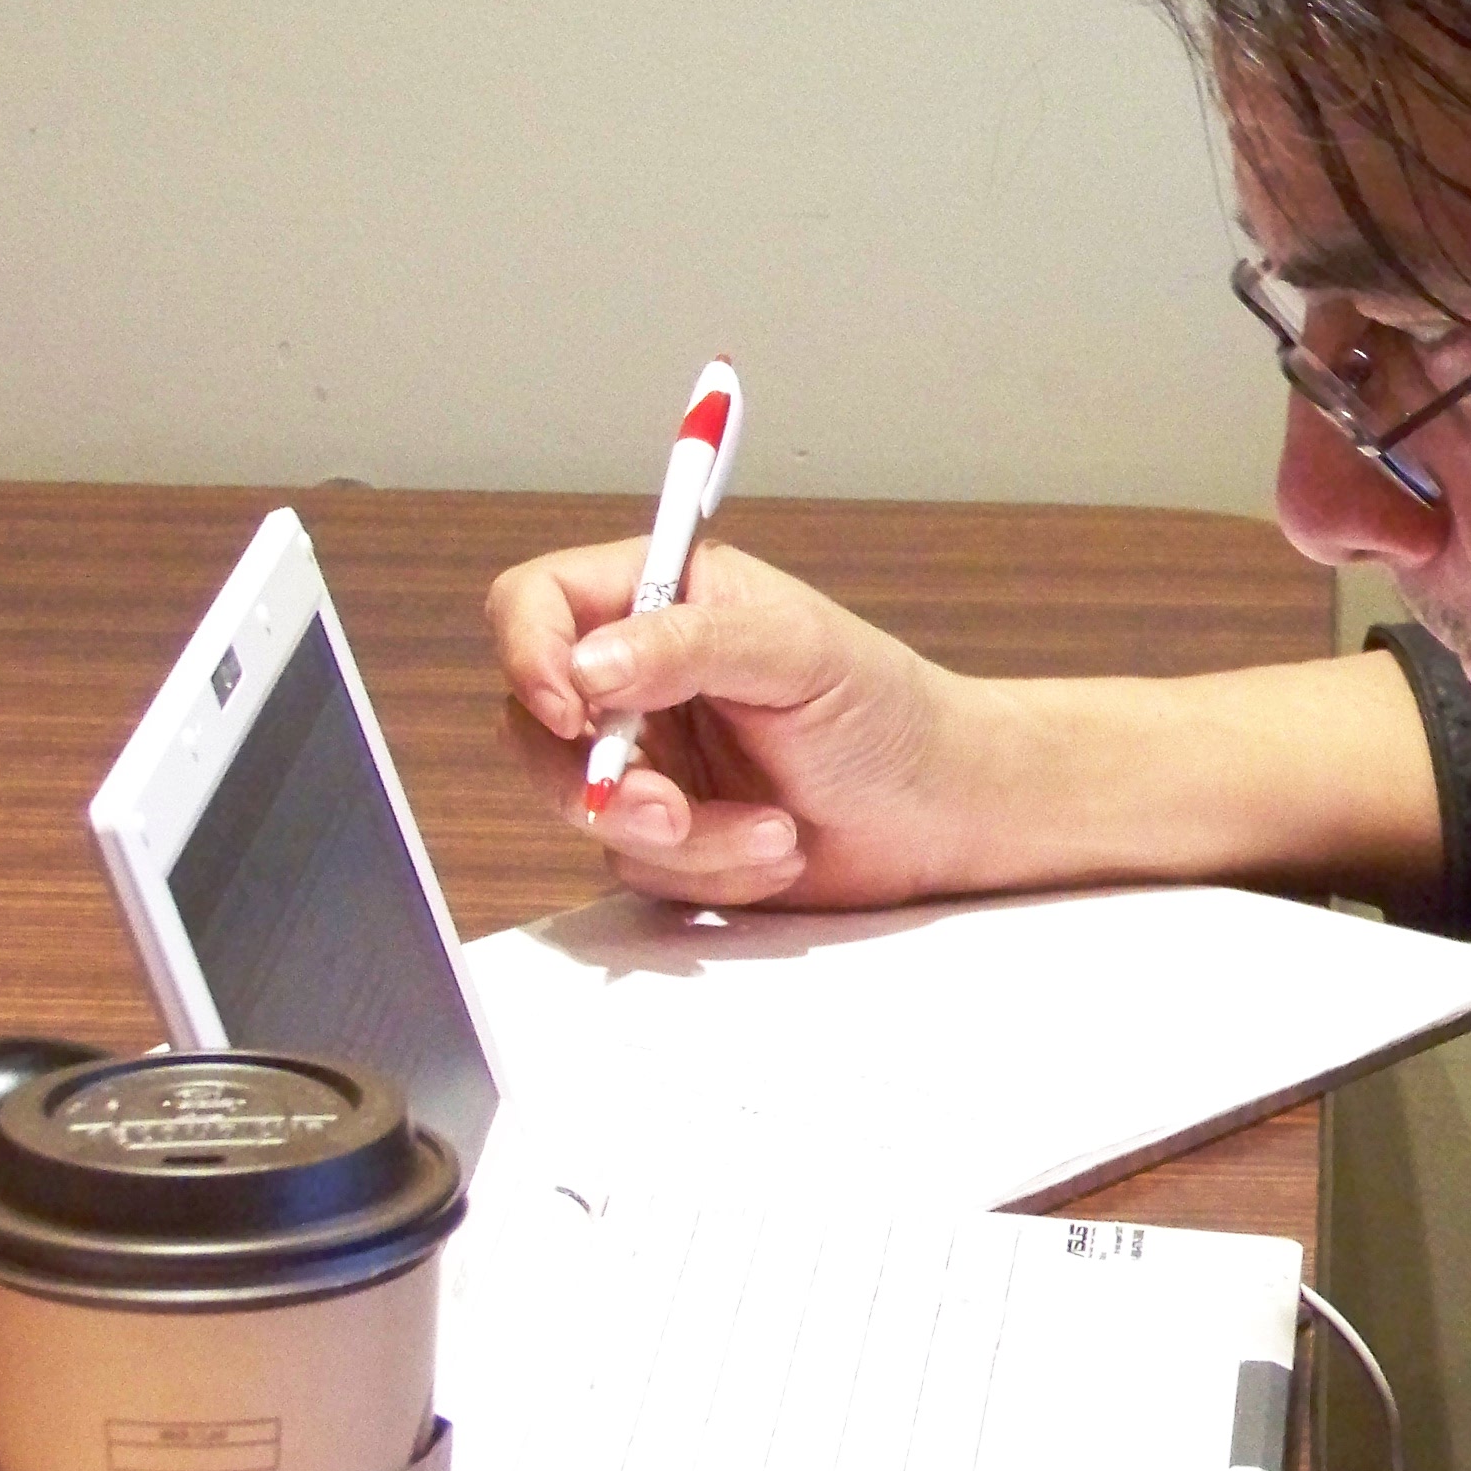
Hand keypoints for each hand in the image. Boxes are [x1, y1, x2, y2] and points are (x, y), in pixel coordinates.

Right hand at [487, 539, 981, 908]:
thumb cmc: (887, 711)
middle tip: (673, 812)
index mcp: (661, 597)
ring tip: (777, 833)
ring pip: (586, 808)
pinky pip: (639, 868)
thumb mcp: (799, 655)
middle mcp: (637, 675)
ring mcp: (647, 757)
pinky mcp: (667, 833)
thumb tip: (585, 664)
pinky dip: (712, 872)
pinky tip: (782, 851)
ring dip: (684, 838)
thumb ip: (689, 646)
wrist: (942, 813)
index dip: (529, 656)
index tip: (574, 715)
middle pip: (534, 725)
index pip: (535, 605)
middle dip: (604, 783)